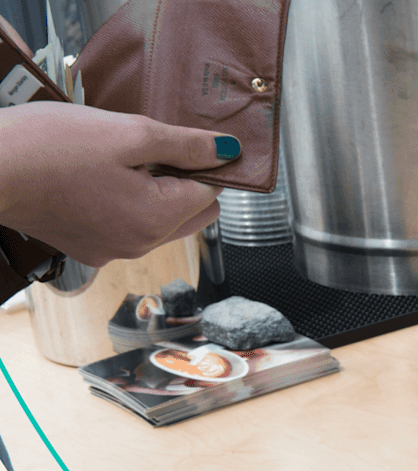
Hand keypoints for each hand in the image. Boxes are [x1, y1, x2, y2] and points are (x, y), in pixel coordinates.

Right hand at [0, 103, 236, 266]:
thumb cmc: (48, 147)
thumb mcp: (128, 133)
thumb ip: (184, 144)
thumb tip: (228, 152)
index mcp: (156, 219)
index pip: (211, 194)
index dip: (203, 164)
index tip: (183, 142)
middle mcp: (139, 245)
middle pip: (190, 213)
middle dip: (183, 181)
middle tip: (151, 148)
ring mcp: (111, 250)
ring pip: (158, 221)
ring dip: (154, 191)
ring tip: (119, 159)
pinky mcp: (86, 247)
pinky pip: (125, 226)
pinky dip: (124, 203)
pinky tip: (97, 177)